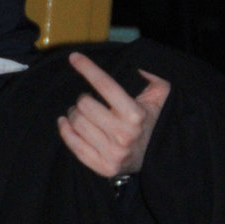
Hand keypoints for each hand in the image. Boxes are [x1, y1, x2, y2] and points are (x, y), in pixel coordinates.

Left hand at [57, 51, 169, 177]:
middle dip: (82, 99)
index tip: (74, 57)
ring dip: (73, 114)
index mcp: (136, 115)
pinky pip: (72, 144)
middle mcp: (124, 135)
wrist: (152, 156)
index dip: (88, 68)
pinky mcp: (102, 167)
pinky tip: (65, 122)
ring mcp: (112, 153)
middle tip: (86, 100)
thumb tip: (135, 60)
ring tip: (80, 113)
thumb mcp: (159, 95)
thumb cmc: (150, 119)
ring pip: (76, 123)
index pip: (105, 86)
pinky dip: (65, 130)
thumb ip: (150, 74)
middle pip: (84, 105)